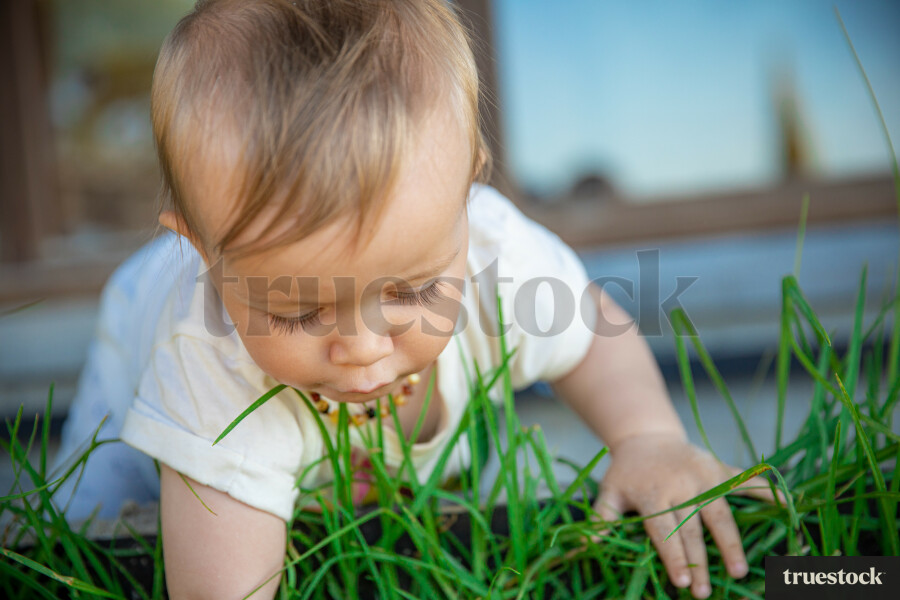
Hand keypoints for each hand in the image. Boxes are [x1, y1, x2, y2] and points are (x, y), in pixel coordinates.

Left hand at [592, 433, 777, 598]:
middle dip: (700, 561)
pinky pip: (745, 481)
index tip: (682, 583)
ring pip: (721, 513)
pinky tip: (786, 507)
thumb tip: (586, 544)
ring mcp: (703, 475)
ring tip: (738, 570)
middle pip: (692, 528)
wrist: (645, 435)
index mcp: (653, 493)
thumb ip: (601, 517)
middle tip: (706, 592)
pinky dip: (767, 492)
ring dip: (730, 543)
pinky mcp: (719, 468)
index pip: (664, 530)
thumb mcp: (609, 491)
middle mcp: (681, 485)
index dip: (673, 557)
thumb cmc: (626, 471)